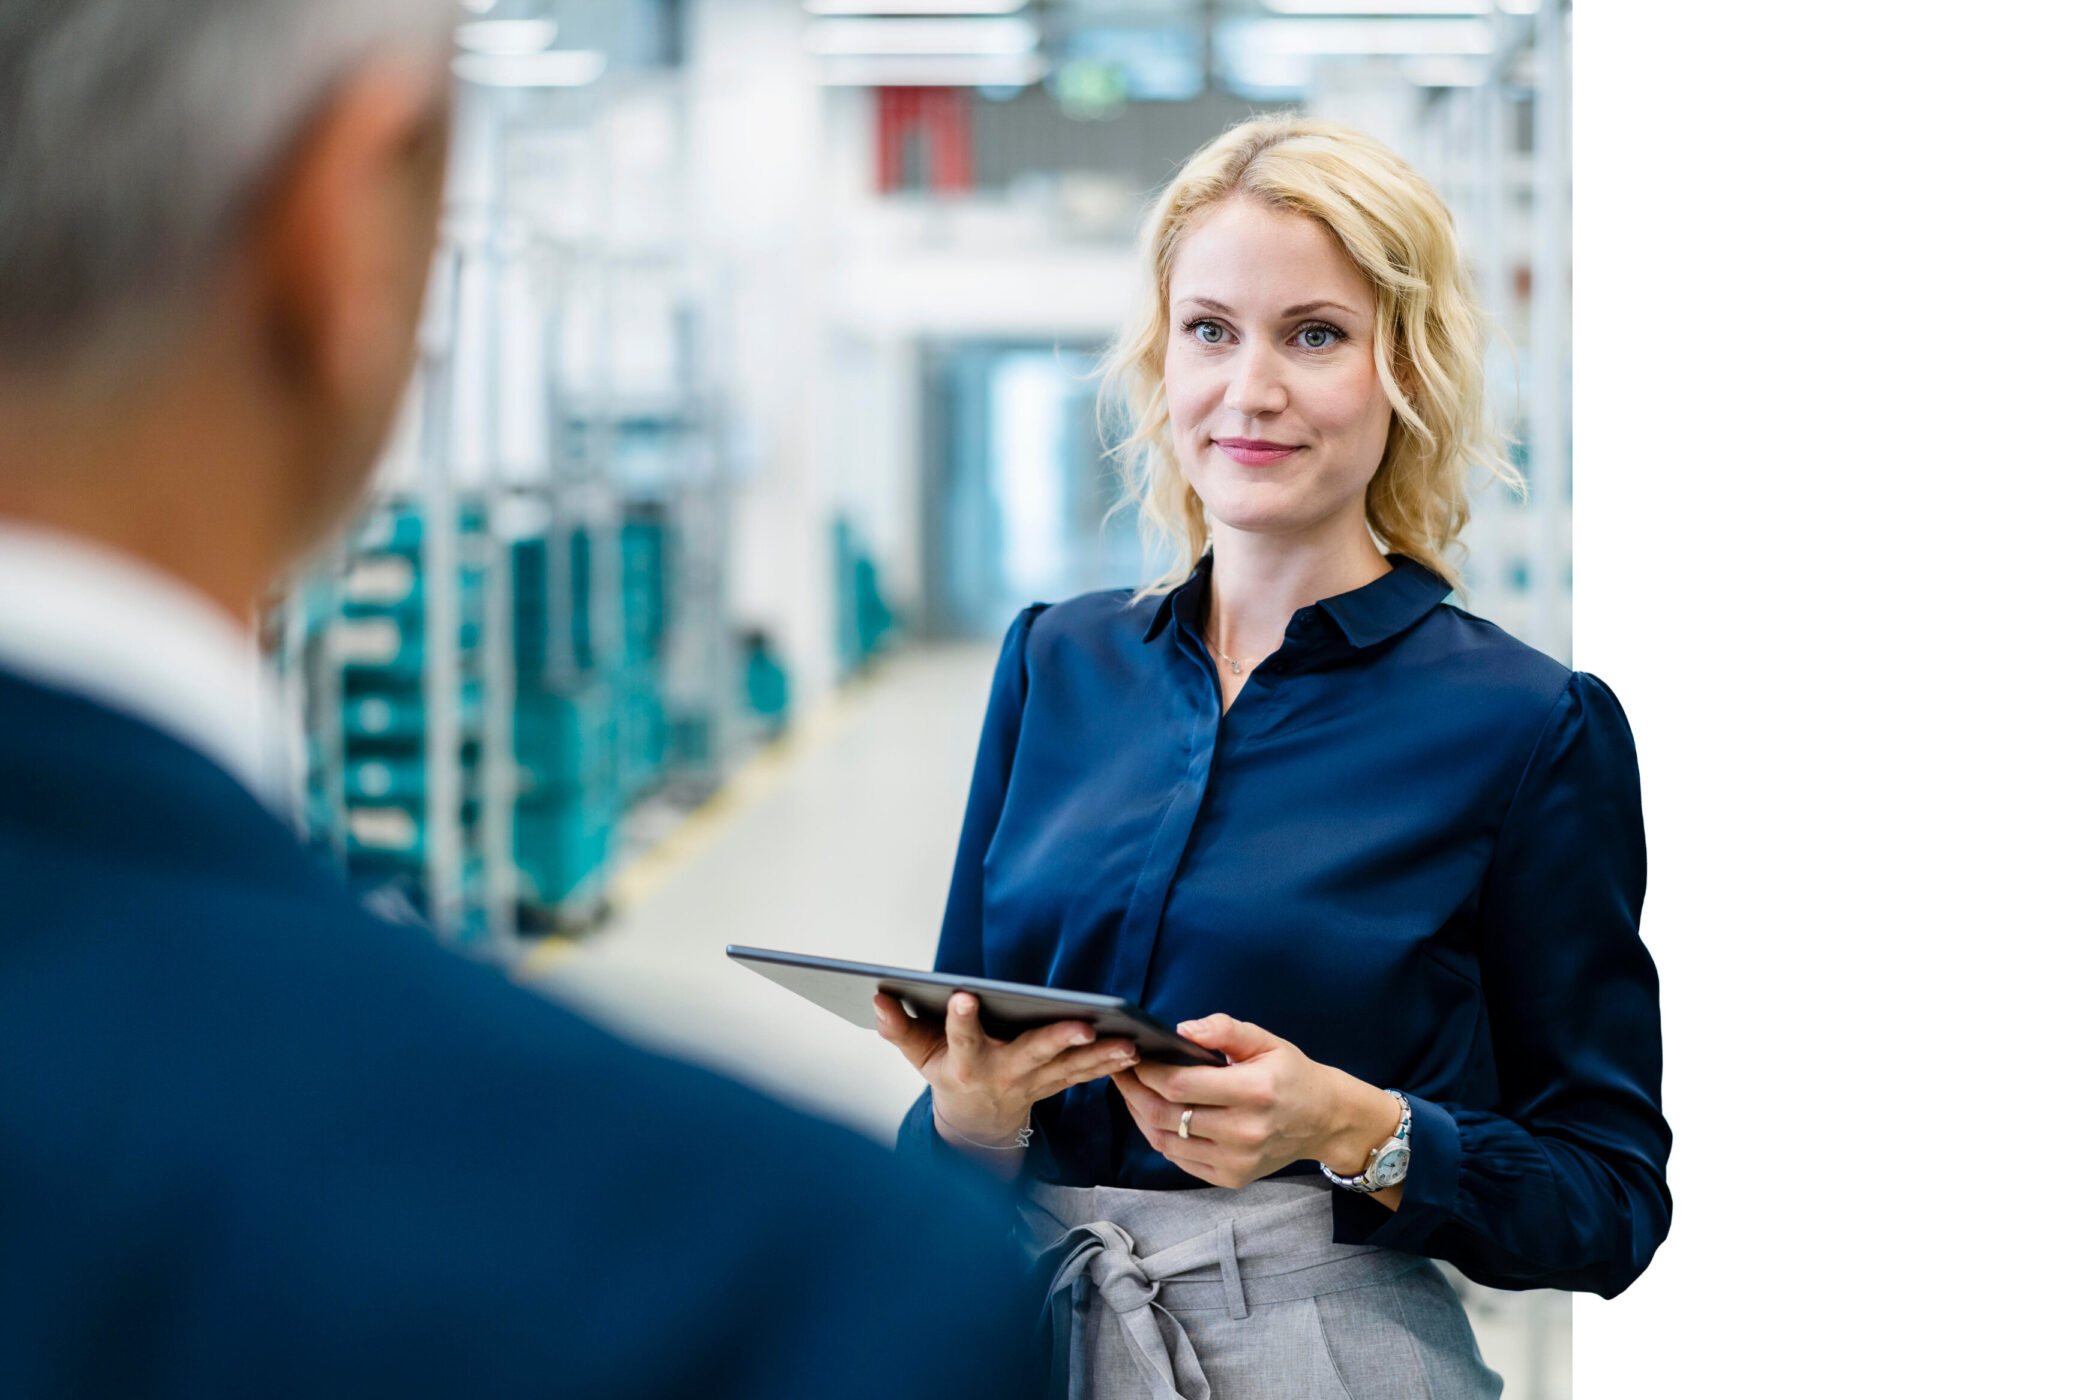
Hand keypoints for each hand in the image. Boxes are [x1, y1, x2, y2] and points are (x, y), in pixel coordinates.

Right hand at [874, 990, 1137, 1148]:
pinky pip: (1084, 1075)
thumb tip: (877, 996)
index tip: (964, 996)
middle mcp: (1003, 1075)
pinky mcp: (1055, 1084)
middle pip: (1030, 1055)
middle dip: (1055, 1041)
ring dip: (1099, 1056)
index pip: (961, 1039)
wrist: (975, 1123)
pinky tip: (1134, 1049)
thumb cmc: (946, 1075)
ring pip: (1068, 1068)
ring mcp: (1033, 1083)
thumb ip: (897, 1027)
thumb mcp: (916, 1055)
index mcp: (966, 1064)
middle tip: (1080, 1025)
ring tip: (1126, 1041)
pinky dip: (1109, 1064)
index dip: (960, 1020)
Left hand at [1112, 1013, 1399, 1190]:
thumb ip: (1224, 1029)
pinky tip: (1154, 1114)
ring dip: (1139, 1114)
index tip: (1134, 1054)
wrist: (1325, 1120)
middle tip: (1121, 1070)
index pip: (1180, 1084)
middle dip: (1133, 1091)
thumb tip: (1182, 1029)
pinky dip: (1158, 1136)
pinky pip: (1178, 1159)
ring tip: (1132, 1091)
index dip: (1147, 1070)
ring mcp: (1237, 1160)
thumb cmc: (1292, 1075)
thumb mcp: (1266, 1041)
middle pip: (1165, 1114)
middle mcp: (1245, 1132)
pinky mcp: (1231, 1178)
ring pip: (1164, 1140)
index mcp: (1254, 1092)